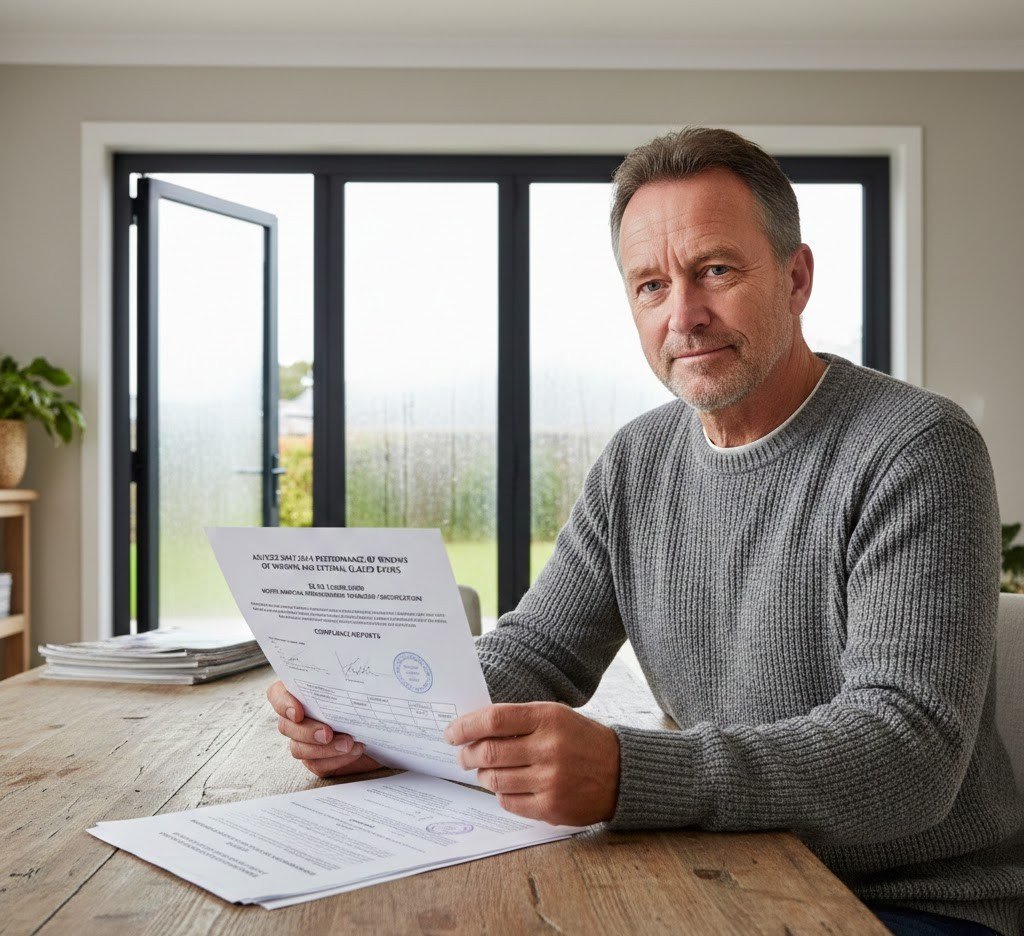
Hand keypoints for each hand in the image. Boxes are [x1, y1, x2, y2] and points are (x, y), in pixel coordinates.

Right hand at [266, 680, 380, 778]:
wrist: (385, 725)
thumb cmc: (369, 697)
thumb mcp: (362, 680)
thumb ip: (351, 673)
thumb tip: (356, 655)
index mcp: (302, 691)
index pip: (277, 694)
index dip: (282, 703)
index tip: (298, 712)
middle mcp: (299, 716)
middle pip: (286, 726)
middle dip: (307, 731)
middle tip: (328, 733)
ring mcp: (305, 740)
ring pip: (299, 749)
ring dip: (324, 749)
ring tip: (349, 743)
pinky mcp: (318, 759)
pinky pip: (317, 765)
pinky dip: (336, 760)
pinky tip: (353, 752)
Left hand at [445, 701, 619, 825]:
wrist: (621, 773)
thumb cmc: (582, 740)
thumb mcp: (556, 716)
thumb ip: (519, 721)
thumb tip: (474, 730)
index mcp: (548, 718)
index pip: (493, 719)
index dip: (465, 726)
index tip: (451, 732)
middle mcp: (548, 748)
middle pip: (488, 752)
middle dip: (466, 755)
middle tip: (462, 756)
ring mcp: (550, 780)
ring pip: (494, 780)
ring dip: (482, 775)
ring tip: (484, 771)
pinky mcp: (551, 808)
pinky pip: (508, 802)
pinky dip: (500, 794)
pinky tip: (507, 786)